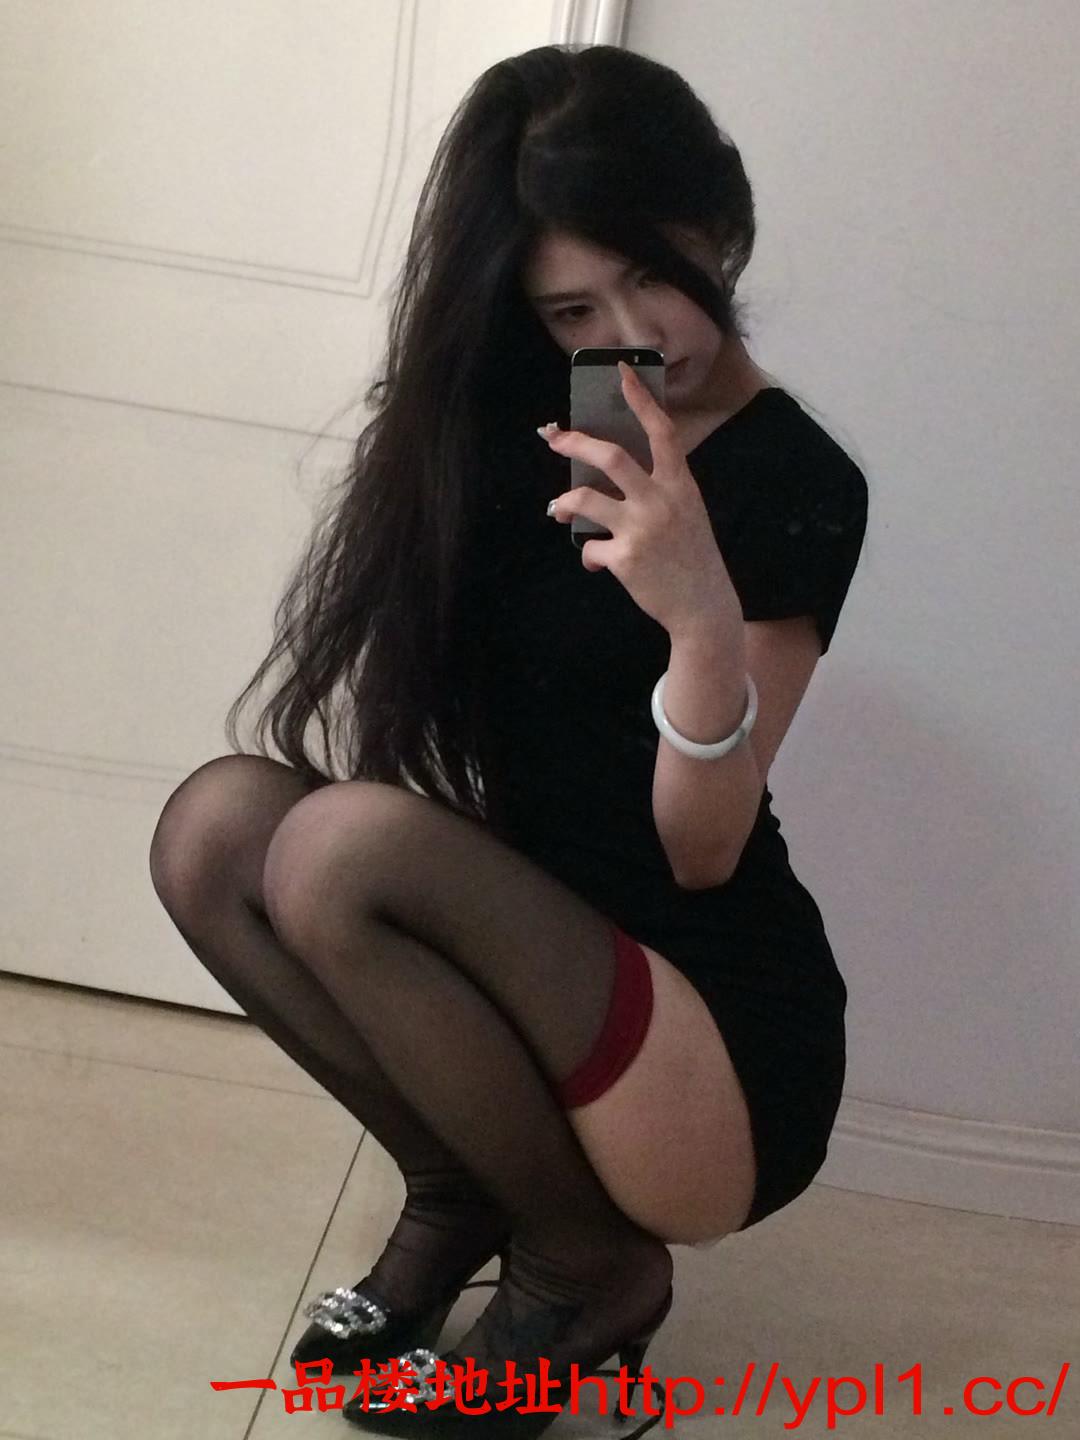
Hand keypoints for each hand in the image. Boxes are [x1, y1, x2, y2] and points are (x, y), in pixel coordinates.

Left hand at [543, 361, 738, 637]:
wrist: (703, 607)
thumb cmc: (692, 557)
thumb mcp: (686, 513)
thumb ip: (657, 492)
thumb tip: (608, 482)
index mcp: (680, 485)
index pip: (661, 432)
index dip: (641, 400)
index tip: (622, 373)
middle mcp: (661, 502)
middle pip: (612, 458)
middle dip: (576, 444)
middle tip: (554, 438)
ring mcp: (642, 530)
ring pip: (586, 502)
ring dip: (565, 503)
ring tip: (558, 509)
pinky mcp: (625, 559)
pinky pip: (591, 548)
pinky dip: (590, 555)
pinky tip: (598, 562)